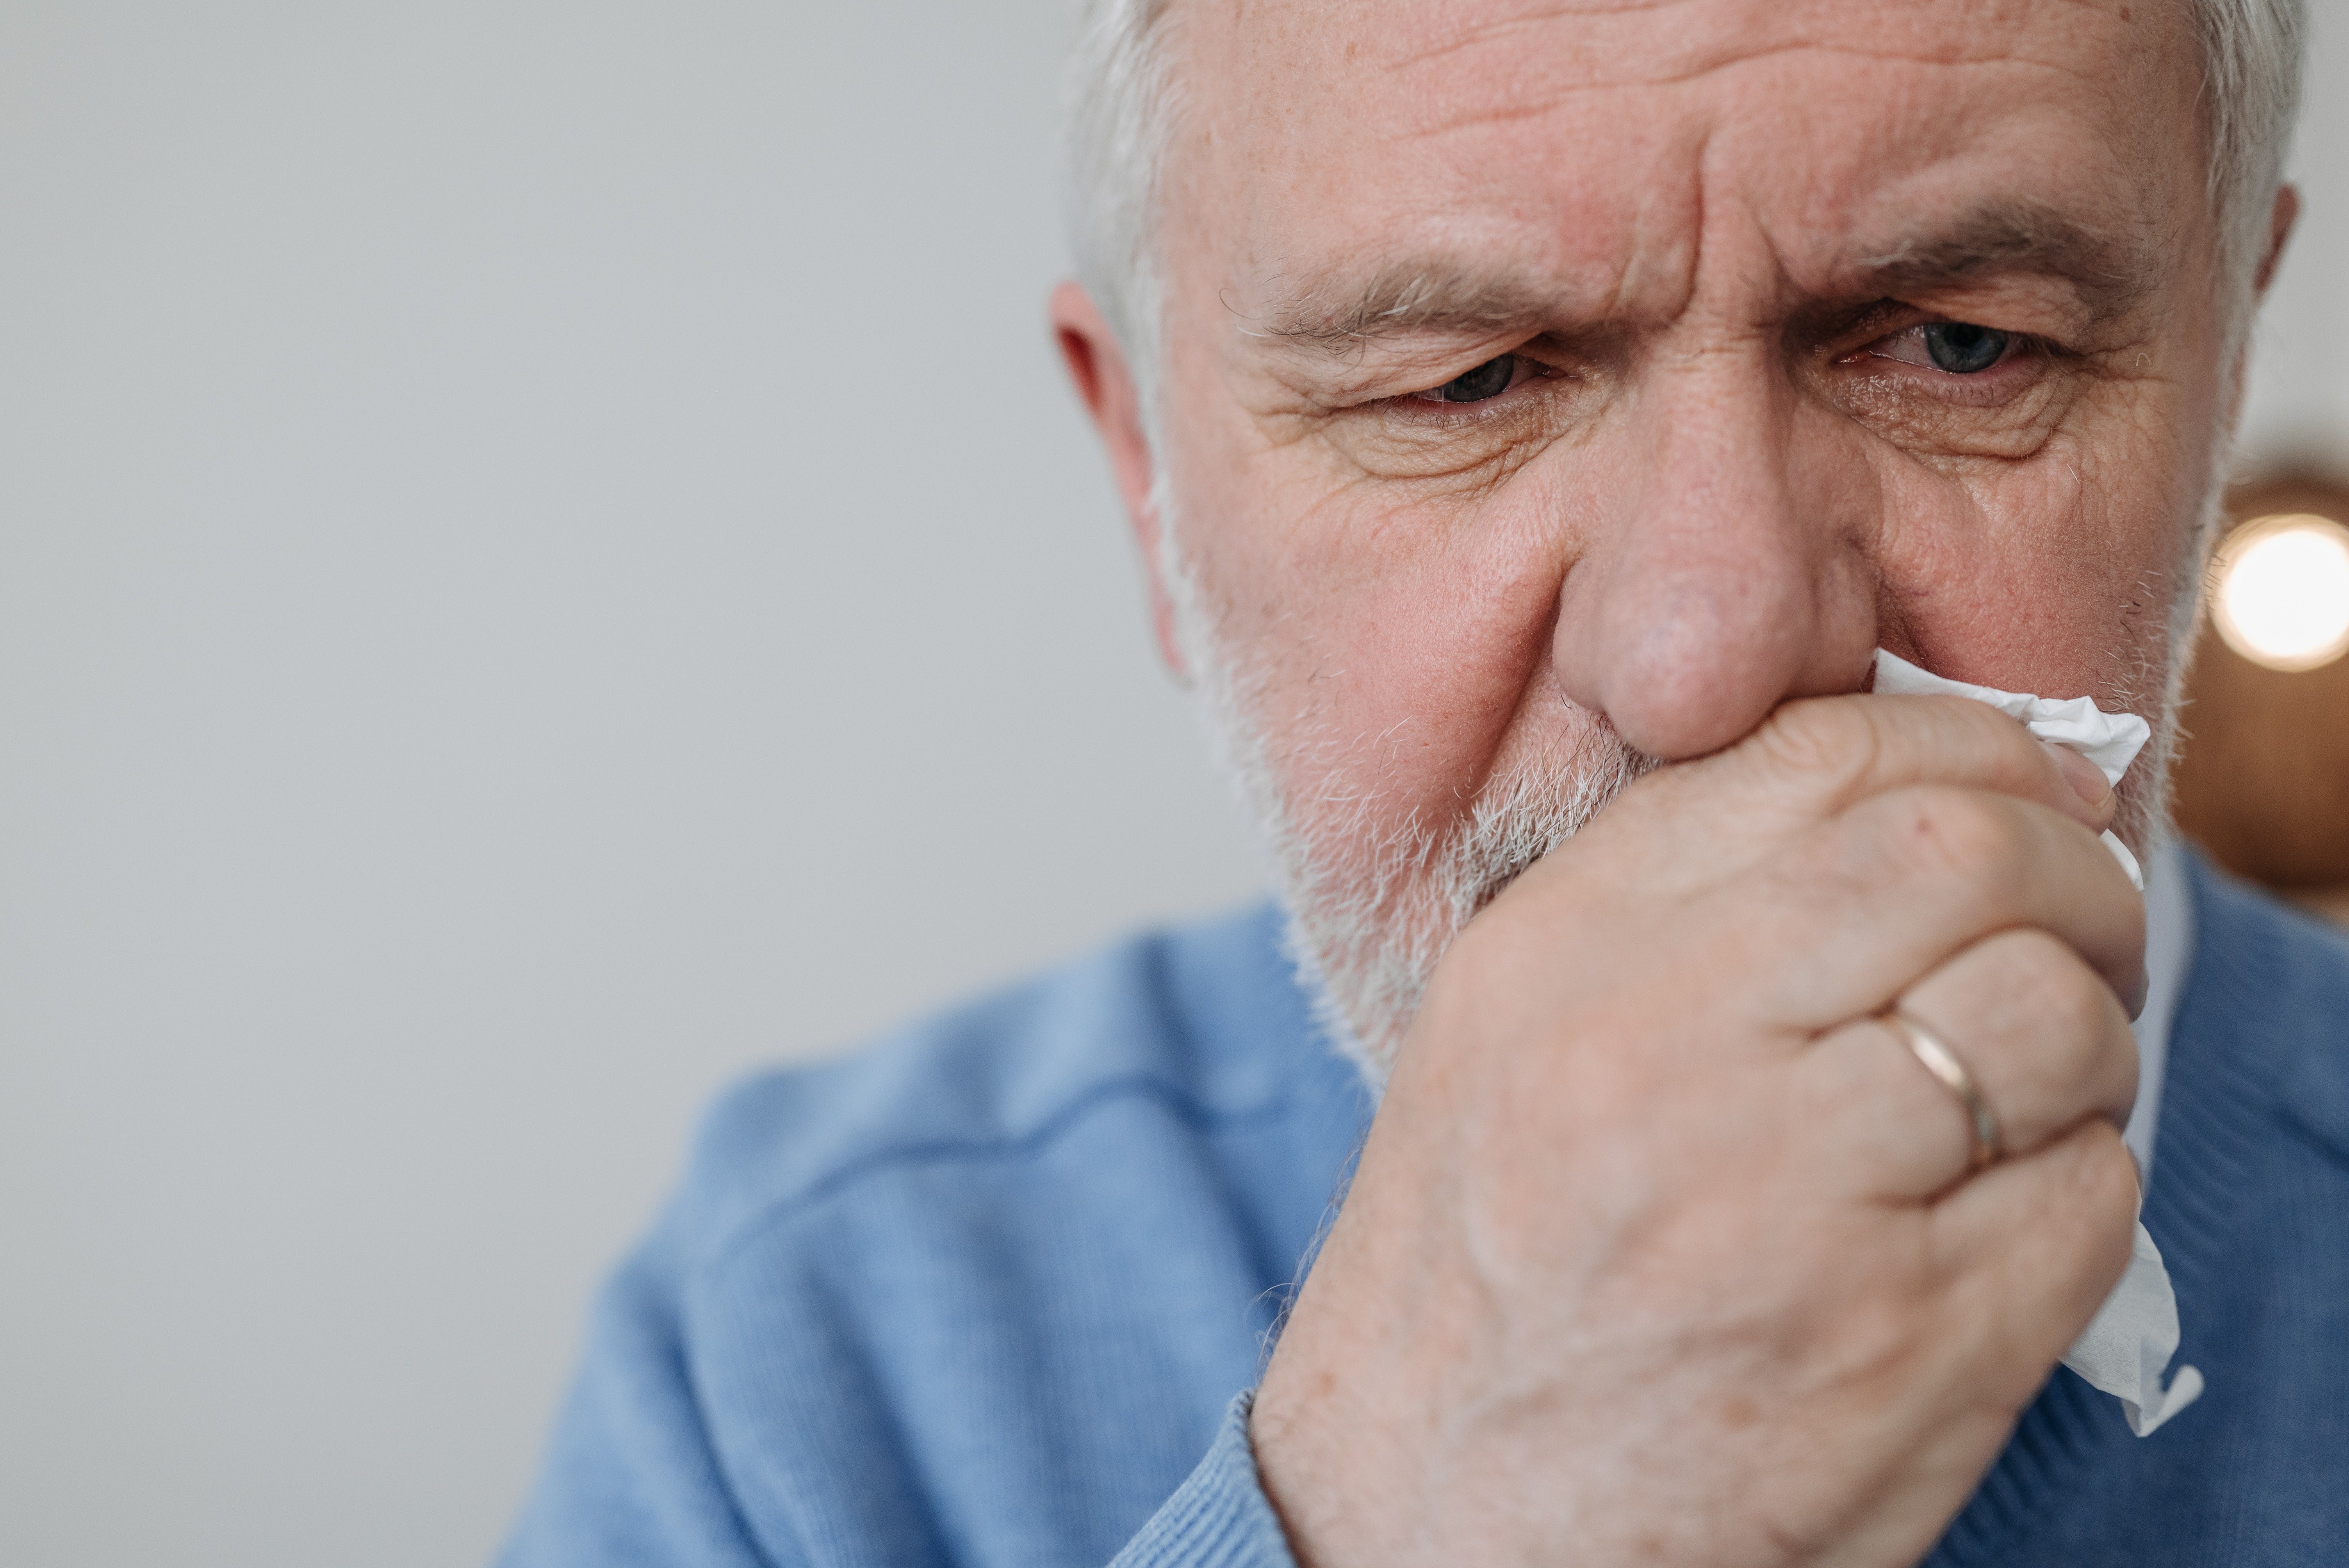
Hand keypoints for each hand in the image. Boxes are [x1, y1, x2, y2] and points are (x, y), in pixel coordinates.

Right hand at [1250, 693, 2146, 1567]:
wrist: (1433, 1514)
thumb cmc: (1480, 1278)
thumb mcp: (1510, 1034)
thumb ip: (1669, 905)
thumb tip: (1888, 804)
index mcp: (1564, 951)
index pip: (1818, 754)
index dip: (1973, 750)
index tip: (2023, 793)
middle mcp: (1666, 1047)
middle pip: (1961, 857)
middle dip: (2069, 878)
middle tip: (2074, 932)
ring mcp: (1791, 1196)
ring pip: (2049, 1018)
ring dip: (2087, 1043)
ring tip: (2031, 1094)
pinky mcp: (1903, 1340)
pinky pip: (2084, 1194)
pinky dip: (2076, 1190)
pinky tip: (1998, 1222)